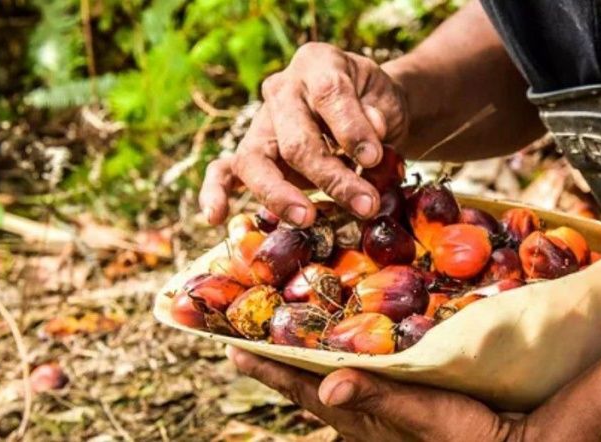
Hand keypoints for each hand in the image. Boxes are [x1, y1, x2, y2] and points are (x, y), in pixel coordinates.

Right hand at [200, 42, 409, 227]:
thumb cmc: (375, 105)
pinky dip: (215, 193)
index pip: (329, 94)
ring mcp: (262, 122)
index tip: (374, 158)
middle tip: (366, 205)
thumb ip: (378, 115)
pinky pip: (224, 170)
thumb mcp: (386, 100)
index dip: (352, 129)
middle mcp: (283, 89)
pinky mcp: (252, 152)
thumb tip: (372, 133)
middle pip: (296, 140)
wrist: (366, 110)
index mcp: (318, 64)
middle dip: (332, 178)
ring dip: (282, 196)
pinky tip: (214, 217)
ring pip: (256, 161)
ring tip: (307, 218)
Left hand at [225, 347, 525, 441]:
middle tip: (247, 335)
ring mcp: (380, 410)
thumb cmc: (464, 434)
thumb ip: (377, 397)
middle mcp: (361, 413)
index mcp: (358, 415)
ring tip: (287, 334)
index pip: (301, 386)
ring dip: (307, 357)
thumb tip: (327, 382)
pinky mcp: (402, 402)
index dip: (267, 367)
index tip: (231, 347)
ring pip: (331, 379)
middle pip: (306, 383)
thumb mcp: (421, 414)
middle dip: (277, 360)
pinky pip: (362, 378)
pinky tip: (352, 346)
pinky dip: (346, 360)